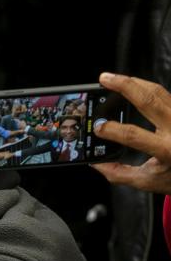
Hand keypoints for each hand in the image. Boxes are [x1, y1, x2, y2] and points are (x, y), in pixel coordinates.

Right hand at [92, 72, 170, 194]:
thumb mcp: (149, 182)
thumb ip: (120, 174)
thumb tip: (96, 164)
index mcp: (167, 150)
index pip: (134, 135)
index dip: (112, 130)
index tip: (98, 127)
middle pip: (149, 100)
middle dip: (124, 86)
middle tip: (104, 79)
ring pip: (157, 91)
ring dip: (134, 82)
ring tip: (114, 79)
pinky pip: (164, 94)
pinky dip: (146, 88)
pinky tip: (133, 86)